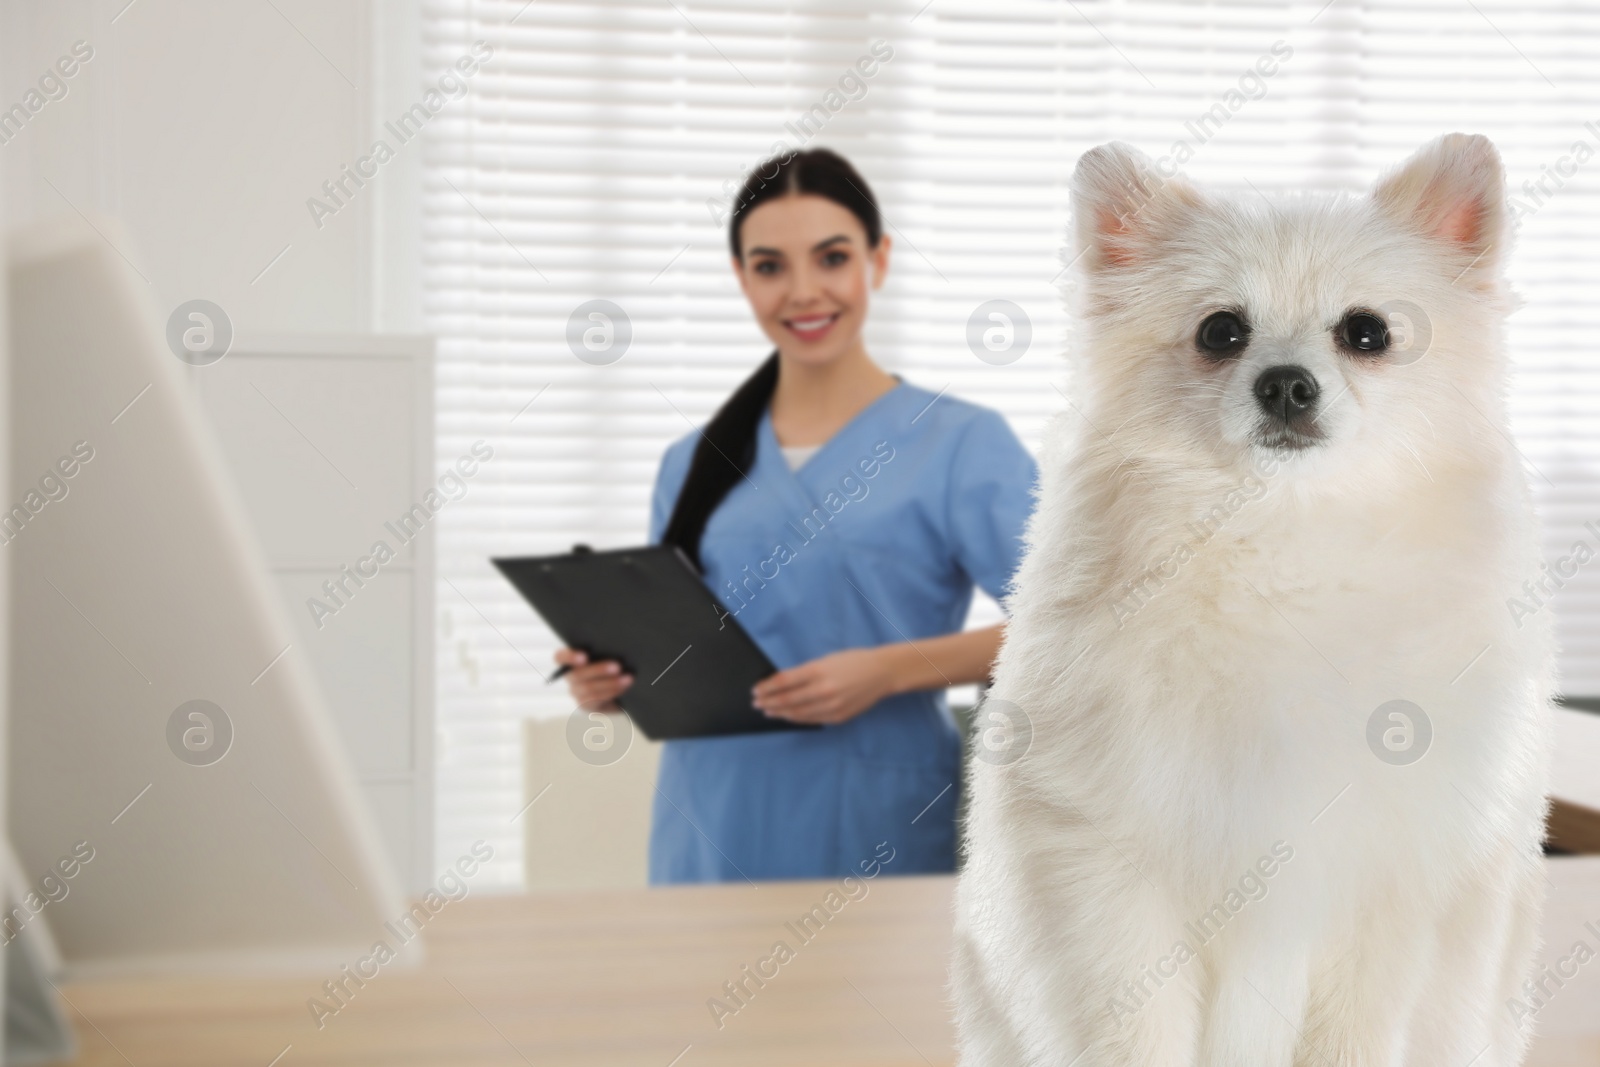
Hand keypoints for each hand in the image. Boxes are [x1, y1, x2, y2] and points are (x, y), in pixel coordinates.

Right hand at [555, 648, 631, 710]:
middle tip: (618, 666)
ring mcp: (576, 692)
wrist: (622, 687)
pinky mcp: (585, 705)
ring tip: (628, 678)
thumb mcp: (608, 654)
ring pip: (588, 688)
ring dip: (610, 683)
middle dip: (599, 670)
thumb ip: (605, 648)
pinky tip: (624, 687)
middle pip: (578, 674)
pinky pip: (596, 700)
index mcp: (571, 659)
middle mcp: (570, 676)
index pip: (560, 657)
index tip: (584, 657)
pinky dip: (612, 692)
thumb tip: (616, 644)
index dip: (569, 657)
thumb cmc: (614, 663)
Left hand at [752, 647, 893, 724]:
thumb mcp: (825, 660)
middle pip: (787, 700)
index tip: (755, 691)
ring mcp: (832, 705)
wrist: (881, 673)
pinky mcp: (839, 716)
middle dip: (768, 702)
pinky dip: (797, 718)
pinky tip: (788, 716)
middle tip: (756, 704)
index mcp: (818, 670)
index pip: (783, 682)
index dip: (766, 688)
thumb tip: (780, 684)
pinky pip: (812, 720)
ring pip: (798, 713)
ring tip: (768, 711)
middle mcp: (823, 689)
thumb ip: (804, 673)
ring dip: (780, 713)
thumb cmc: (852, 661)